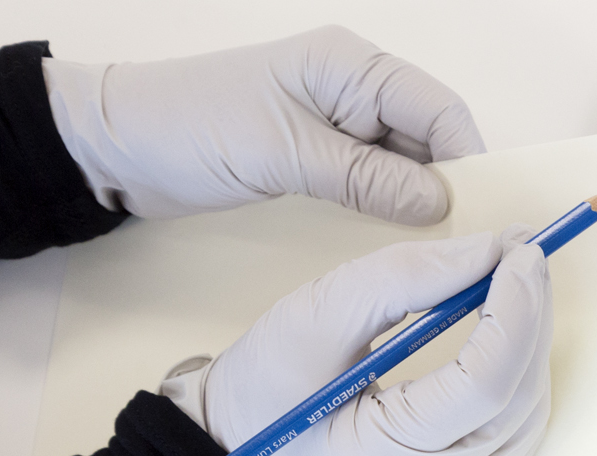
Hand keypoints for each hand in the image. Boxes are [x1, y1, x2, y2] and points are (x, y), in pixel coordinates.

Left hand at [43, 26, 483, 223]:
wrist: (116, 144)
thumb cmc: (192, 128)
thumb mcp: (286, 154)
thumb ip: (368, 179)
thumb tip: (441, 203)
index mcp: (351, 67)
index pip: (440, 110)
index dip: (467, 160)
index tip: (480, 214)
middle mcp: (355, 89)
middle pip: (433, 138)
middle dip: (451, 184)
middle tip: (464, 241)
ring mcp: (340, 124)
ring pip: (410, 164)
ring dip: (423, 202)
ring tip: (436, 247)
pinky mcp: (323, 156)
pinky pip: (379, 181)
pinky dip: (393, 208)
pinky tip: (400, 238)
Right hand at [162, 229, 552, 455]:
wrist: (250, 442)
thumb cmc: (271, 383)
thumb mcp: (314, 314)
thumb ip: (401, 278)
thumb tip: (491, 250)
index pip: (482, 388)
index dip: (514, 313)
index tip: (520, 250)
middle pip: (516, 400)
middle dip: (529, 317)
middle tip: (522, 250)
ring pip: (528, 414)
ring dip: (529, 342)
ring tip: (512, 282)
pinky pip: (517, 430)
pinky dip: (519, 372)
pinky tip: (506, 330)